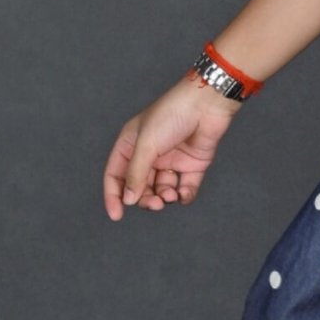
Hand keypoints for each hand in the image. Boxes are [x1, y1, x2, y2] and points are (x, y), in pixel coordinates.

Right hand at [103, 74, 242, 218]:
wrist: (206, 103)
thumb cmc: (172, 115)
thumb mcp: (147, 145)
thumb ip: (136, 173)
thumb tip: (127, 199)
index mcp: (130, 145)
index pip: (115, 175)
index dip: (114, 195)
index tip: (117, 215)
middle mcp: (149, 154)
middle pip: (140, 187)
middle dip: (145, 199)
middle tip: (155, 204)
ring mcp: (171, 160)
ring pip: (162, 189)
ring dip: (164, 197)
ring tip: (170, 195)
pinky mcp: (192, 164)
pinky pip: (185, 187)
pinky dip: (184, 195)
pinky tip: (183, 195)